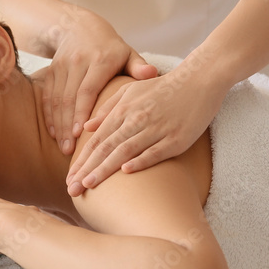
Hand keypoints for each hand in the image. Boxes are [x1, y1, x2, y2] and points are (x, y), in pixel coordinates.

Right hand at [44, 9, 157, 156]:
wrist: (78, 27)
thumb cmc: (109, 47)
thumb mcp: (127, 53)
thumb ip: (138, 66)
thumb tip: (153, 74)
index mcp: (100, 60)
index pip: (88, 89)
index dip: (83, 111)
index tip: (81, 133)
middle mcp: (78, 62)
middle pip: (70, 98)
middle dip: (68, 125)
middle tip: (71, 150)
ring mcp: (62, 66)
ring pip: (57, 99)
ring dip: (58, 125)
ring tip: (63, 147)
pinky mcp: (51, 71)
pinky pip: (48, 96)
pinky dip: (49, 116)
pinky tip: (54, 133)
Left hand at [66, 67, 227, 193]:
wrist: (199, 80)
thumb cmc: (163, 89)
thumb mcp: (131, 91)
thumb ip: (108, 108)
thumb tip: (86, 127)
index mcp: (123, 110)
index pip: (97, 140)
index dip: (81, 160)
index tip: (69, 178)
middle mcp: (137, 119)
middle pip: (106, 147)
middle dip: (87, 169)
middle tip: (72, 188)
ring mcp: (157, 129)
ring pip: (126, 151)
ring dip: (105, 169)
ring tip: (89, 184)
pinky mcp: (177, 138)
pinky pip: (156, 151)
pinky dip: (141, 160)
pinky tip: (126, 172)